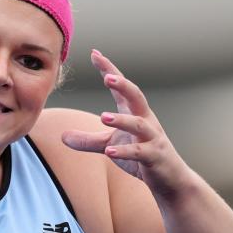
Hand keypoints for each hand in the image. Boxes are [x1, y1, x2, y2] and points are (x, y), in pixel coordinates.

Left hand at [61, 49, 192, 198]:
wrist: (170, 179)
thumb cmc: (141, 157)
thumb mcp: (111, 146)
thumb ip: (88, 140)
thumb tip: (63, 136)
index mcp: (135, 112)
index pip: (121, 87)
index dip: (109, 70)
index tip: (95, 53)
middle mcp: (146, 120)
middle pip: (136, 96)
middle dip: (123, 85)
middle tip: (107, 76)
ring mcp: (152, 138)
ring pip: (139, 124)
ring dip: (122, 120)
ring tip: (103, 116)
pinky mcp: (155, 156)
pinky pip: (140, 152)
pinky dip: (125, 152)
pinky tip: (110, 152)